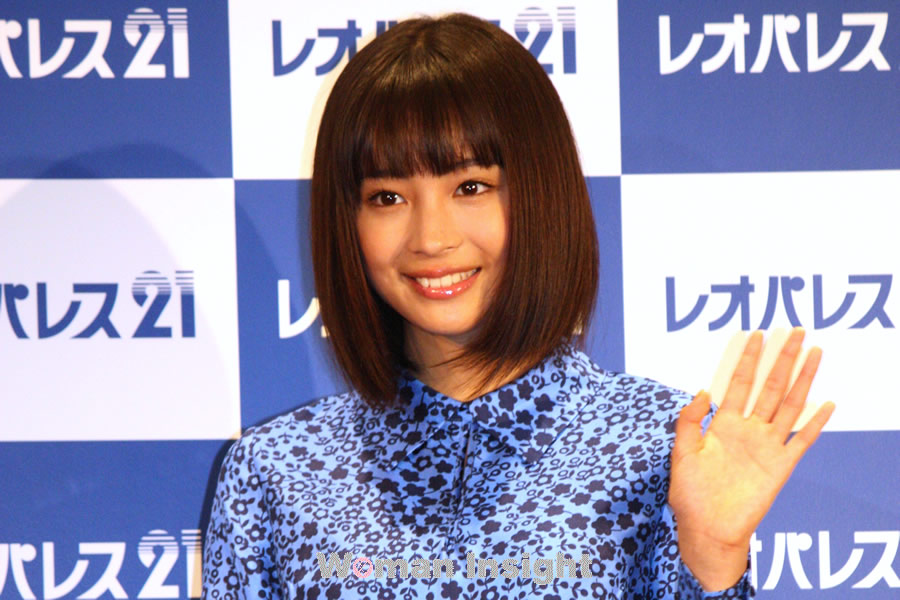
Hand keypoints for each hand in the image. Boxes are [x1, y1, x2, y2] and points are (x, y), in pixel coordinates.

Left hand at [668, 328, 834, 590]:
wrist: (705, 529)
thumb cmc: (689, 493)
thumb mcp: (681, 452)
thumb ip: (688, 421)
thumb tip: (703, 389)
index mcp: (723, 424)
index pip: (739, 383)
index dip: (748, 359)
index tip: (756, 334)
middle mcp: (748, 430)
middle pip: (769, 386)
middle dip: (782, 359)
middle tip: (796, 331)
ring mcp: (766, 447)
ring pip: (788, 405)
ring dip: (802, 380)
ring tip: (815, 353)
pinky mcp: (780, 467)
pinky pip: (801, 440)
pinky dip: (814, 423)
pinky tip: (827, 404)